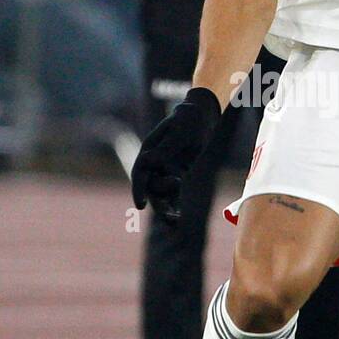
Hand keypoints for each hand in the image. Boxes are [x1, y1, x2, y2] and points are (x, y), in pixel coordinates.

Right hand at [131, 87, 221, 222]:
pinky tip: (177, 219)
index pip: (140, 173)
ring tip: (174, 221)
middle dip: (157, 202)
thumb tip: (151, 161)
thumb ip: (166, 147)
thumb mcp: (179, 131)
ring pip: (161, 193)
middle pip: (150, 187)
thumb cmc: (187, 120)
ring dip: (166, 208)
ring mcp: (164, 170)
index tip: (139, 205)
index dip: (138, 189)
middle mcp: (154, 163)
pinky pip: (174, 193)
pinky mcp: (177, 175)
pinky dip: (175, 205)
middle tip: (168, 215)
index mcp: (149, 151)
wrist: (199, 117)